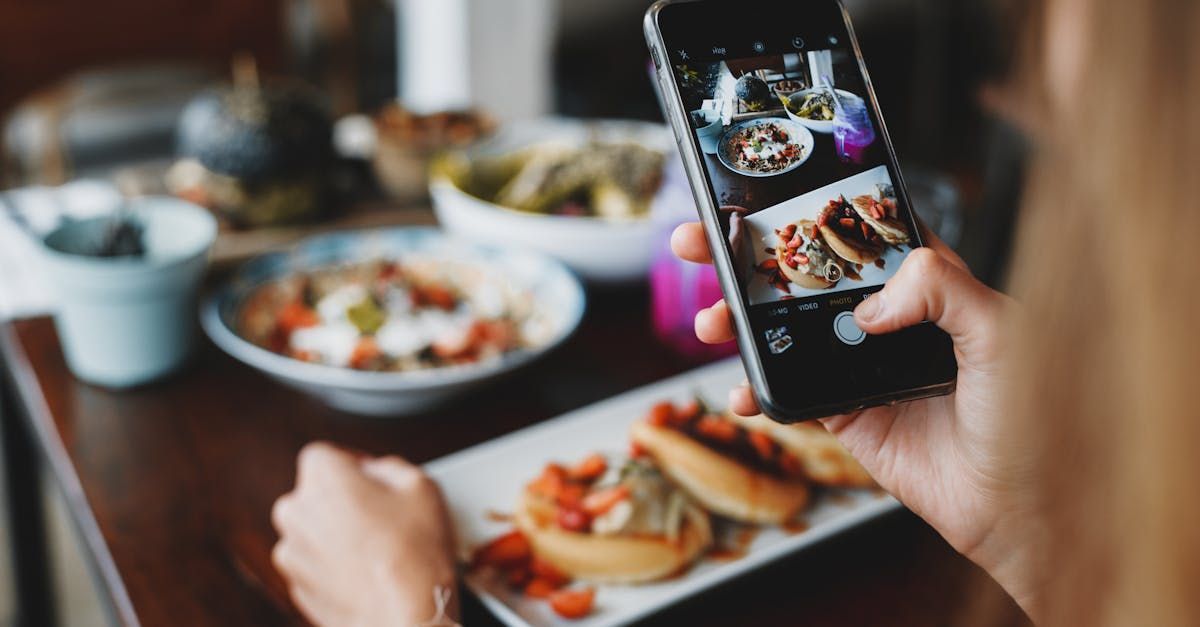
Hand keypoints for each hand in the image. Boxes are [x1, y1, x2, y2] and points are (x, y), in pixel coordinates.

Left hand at [271, 443, 457, 626]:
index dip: (353, 465)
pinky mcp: (297, 587)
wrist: (405, 617)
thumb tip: (377, 472)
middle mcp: (295, 511)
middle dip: (343, 500)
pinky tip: (368, 573)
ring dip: (338, 534)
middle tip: (382, 516)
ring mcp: (291, 553)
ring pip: (314, 530)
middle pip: (316, 493)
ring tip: (379, 550)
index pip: (326, 455)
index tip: (374, 480)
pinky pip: (315, 564)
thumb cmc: (413, 554)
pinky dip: (335, 566)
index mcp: (321, 476)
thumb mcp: (422, 485)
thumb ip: (390, 466)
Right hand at [672, 223, 1040, 615]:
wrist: (1019, 506)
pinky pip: (788, 393)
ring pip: (784, 330)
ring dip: (737, 323)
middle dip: (745, 257)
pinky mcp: (846, 412)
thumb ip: (942, 289)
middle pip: (805, 274)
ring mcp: (861, 364)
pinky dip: (755, 392)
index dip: (809, 208)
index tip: (756, 196)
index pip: (858, 230)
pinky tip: (739, 392)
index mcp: (929, 282)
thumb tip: (869, 304)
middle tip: (699, 242)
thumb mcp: (1002, 332)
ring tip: (709, 322)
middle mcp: (889, 317)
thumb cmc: (1033, 415)